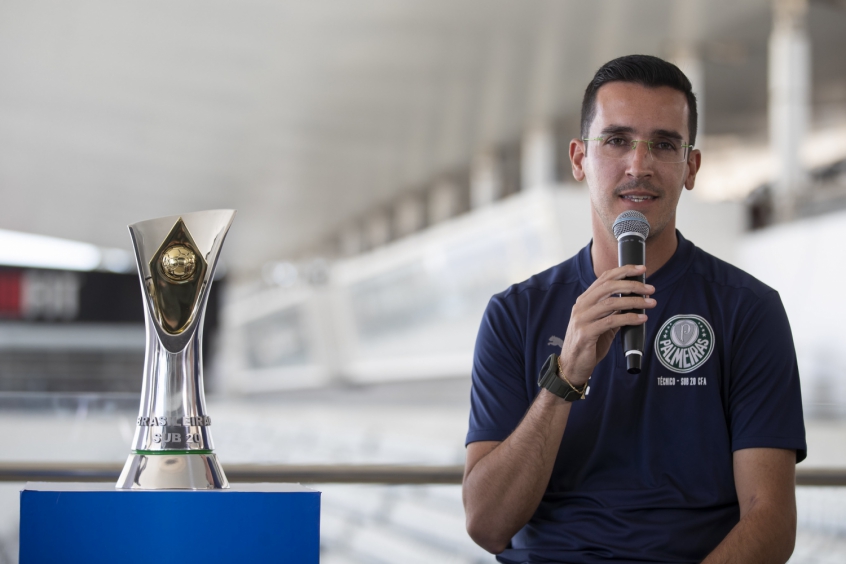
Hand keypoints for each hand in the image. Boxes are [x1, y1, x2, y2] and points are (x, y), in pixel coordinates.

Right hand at [559, 264, 655, 385]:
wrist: (572, 365)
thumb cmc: (588, 344)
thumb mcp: (601, 324)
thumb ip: (613, 313)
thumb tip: (633, 304)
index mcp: (584, 300)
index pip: (604, 278)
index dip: (623, 271)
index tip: (641, 269)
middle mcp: (581, 306)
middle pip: (608, 287)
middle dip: (632, 285)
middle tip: (650, 288)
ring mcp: (582, 319)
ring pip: (611, 303)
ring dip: (635, 301)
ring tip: (650, 303)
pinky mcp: (586, 333)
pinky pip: (612, 321)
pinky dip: (629, 318)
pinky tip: (641, 319)